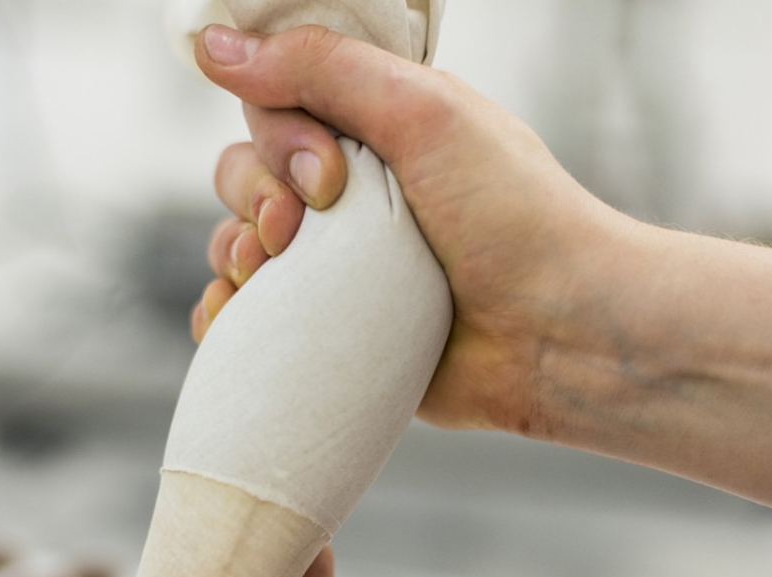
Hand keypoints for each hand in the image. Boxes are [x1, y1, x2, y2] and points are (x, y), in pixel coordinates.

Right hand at [190, 25, 771, 541]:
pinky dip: (226, 316)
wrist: (559, 336)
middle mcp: (350, 196)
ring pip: (238, 242)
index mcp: (375, 131)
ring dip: (233, 254)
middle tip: (295, 232)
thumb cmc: (516, 220)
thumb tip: (212, 44)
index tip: (324, 177)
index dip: (275, 138)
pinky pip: (248, 319)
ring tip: (269, 277)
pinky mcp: (331, 331)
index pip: (275, 107)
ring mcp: (337, 267)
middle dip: (253, 198)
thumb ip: (320, 69)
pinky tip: (236, 319)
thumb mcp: (423, 113)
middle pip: (245, 173)